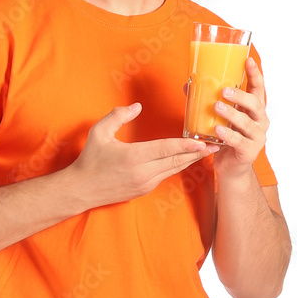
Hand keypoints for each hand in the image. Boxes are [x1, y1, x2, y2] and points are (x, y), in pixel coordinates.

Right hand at [69, 103, 219, 209]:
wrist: (81, 190)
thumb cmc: (89, 160)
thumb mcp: (99, 132)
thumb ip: (118, 116)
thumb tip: (137, 107)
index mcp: (134, 157)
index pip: (166, 149)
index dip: (186, 145)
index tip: (202, 140)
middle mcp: (143, 173)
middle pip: (176, 161)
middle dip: (196, 152)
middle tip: (215, 144)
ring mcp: (145, 184)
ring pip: (174, 169)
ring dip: (190, 160)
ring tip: (206, 151)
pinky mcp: (144, 190)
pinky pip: (165, 175)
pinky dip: (178, 166)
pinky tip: (186, 159)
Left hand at [182, 56, 268, 177]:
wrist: (230, 168)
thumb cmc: (226, 138)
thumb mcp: (219, 117)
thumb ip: (208, 101)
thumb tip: (188, 84)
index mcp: (254, 109)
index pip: (258, 89)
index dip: (255, 74)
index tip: (248, 60)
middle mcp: (260, 121)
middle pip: (255, 104)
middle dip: (240, 96)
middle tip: (223, 90)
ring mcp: (257, 137)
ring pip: (247, 123)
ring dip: (232, 114)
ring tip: (217, 107)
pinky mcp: (249, 152)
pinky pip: (239, 142)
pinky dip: (228, 135)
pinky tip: (217, 130)